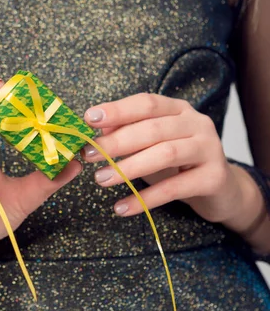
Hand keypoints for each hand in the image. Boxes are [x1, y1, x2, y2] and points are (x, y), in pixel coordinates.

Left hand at [82, 92, 255, 227]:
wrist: (221, 191)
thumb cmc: (179, 166)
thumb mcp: (151, 147)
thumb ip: (128, 135)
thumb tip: (97, 131)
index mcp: (179, 110)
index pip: (146, 103)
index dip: (117, 109)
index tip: (89, 118)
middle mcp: (197, 123)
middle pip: (152, 128)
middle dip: (116, 142)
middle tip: (89, 155)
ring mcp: (209, 149)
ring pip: (164, 154)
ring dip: (128, 167)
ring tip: (101, 180)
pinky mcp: (213, 178)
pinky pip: (174, 188)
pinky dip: (145, 199)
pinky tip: (122, 208)